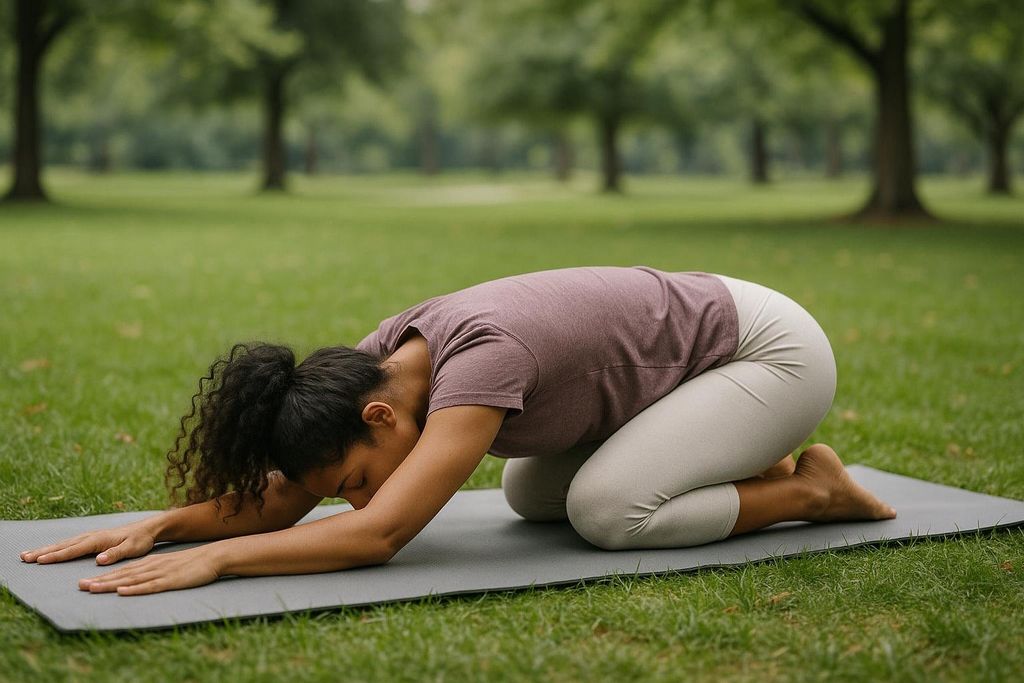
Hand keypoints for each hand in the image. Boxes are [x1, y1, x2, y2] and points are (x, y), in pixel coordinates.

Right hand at [20, 520, 157, 565]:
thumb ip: (116, 554)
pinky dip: (57, 546)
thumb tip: (99, 560)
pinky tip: (49, 550)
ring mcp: (91, 536)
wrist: (148, 528)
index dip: (57, 556)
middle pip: (64, 545)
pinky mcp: (93, 538)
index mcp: (99, 540)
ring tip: (29, 555)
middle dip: (44, 552)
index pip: (74, 549)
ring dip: (47, 549)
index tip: (41, 560)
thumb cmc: (141, 540)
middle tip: (25, 557)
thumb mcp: (133, 548)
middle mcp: (92, 536)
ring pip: (65, 543)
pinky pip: (70, 543)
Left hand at [78, 545, 221, 595]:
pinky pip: (149, 586)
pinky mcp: (170, 581)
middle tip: (80, 586)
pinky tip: (123, 591)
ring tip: (93, 589)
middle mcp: (151, 567)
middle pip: (122, 575)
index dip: (103, 577)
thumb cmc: (192, 564)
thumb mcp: (168, 566)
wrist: (212, 557)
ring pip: (131, 580)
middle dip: (100, 581)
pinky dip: (134, 588)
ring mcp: (160, 573)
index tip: (85, 583)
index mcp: (150, 563)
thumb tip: (137, 580)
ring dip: (111, 584)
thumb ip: (153, 573)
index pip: (123, 571)